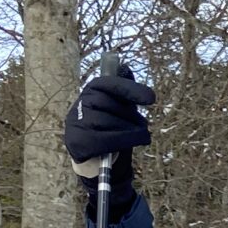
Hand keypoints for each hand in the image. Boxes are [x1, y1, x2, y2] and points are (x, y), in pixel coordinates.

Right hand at [64, 57, 153, 178]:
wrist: (94, 159)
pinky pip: (105, 140)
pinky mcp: (77, 142)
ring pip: (108, 121)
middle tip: (144, 124)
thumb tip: (125, 68)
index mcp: (91, 91)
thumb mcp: (119, 108)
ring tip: (142, 135)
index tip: (151, 98)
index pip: (109, 84)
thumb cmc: (110, 128)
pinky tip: (139, 141)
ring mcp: (76, 123)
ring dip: (131, 130)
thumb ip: (123, 91)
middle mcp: (80, 104)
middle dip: (131, 115)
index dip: (130, 89)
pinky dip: (125, 141)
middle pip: (108, 103)